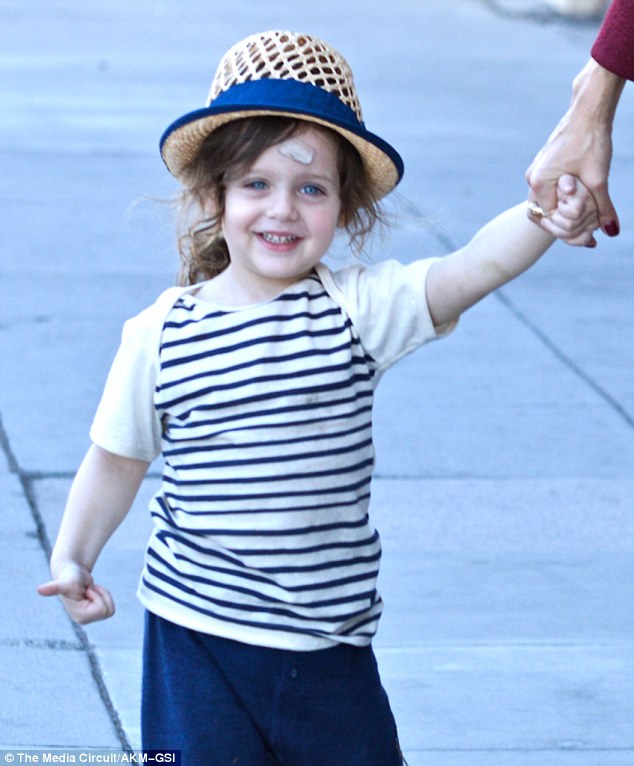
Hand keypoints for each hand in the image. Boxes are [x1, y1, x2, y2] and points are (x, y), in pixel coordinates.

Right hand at [38, 561, 114, 624]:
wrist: (71, 571)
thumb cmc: (69, 576)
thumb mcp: (65, 582)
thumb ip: (53, 587)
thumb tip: (39, 590)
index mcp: (80, 617)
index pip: (103, 608)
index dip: (97, 595)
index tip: (85, 591)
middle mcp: (84, 620)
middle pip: (109, 610)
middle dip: (101, 595)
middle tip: (87, 590)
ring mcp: (89, 617)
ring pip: (110, 608)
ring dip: (102, 594)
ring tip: (88, 591)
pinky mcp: (94, 612)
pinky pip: (109, 605)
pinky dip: (103, 595)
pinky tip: (91, 593)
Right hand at [525, 59, 623, 238]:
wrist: (589, 109)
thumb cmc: (592, 141)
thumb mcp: (599, 179)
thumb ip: (603, 208)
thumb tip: (611, 232)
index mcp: (539, 182)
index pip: (550, 218)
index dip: (569, 226)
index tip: (588, 232)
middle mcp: (533, 178)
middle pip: (546, 213)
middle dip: (566, 221)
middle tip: (589, 228)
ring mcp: (537, 170)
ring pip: (549, 201)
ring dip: (567, 209)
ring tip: (589, 212)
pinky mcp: (545, 165)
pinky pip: (551, 189)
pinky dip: (566, 197)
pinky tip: (583, 197)